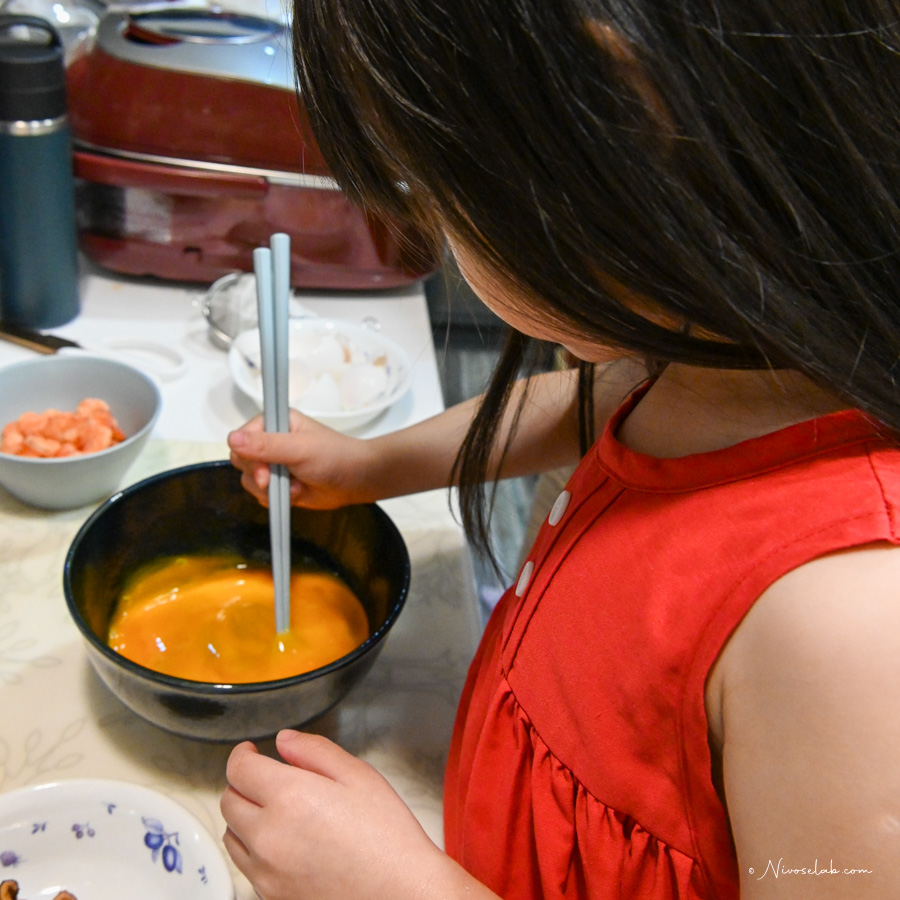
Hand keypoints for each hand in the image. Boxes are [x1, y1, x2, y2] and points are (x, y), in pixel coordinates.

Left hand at [221, 730, 449, 899]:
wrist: (400, 892)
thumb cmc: (386, 837)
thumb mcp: (358, 775)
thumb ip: (315, 751)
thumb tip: (285, 741)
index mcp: (289, 797)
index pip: (239, 769)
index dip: (241, 754)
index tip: (250, 751)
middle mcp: (269, 836)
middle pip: (228, 800)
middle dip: (242, 782)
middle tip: (264, 777)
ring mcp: (267, 871)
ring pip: (231, 835)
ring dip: (243, 816)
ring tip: (272, 809)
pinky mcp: (271, 895)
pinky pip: (246, 865)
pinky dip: (254, 848)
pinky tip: (282, 841)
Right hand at [228, 411, 376, 508]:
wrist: (356, 481)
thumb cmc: (333, 457)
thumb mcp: (299, 449)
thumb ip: (266, 445)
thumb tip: (231, 439)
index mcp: (275, 422)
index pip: (241, 437)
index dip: (247, 456)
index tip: (263, 472)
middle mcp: (270, 441)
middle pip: (241, 460)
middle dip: (259, 476)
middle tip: (274, 483)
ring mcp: (273, 464)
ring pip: (249, 480)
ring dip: (270, 490)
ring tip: (296, 488)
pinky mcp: (279, 485)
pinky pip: (261, 495)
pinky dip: (277, 499)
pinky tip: (297, 494)